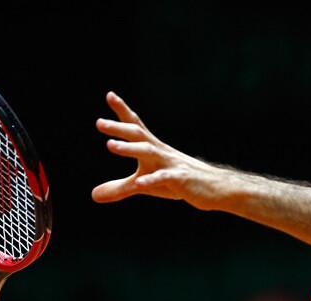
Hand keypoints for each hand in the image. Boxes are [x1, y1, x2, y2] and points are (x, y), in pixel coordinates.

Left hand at [91, 91, 226, 208]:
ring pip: (149, 152)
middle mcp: (161, 152)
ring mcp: (172, 164)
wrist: (217, 188)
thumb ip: (120, 188)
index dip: (122, 111)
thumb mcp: (147, 186)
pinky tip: (139, 183)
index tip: (110, 94)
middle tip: (99, 123)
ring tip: (110, 145)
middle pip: (138, 134)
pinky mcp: (181, 180)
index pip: (136, 126)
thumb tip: (93, 195)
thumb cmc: (180, 182)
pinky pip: (164, 178)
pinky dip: (152, 180)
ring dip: (129, 148)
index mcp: (154, 149)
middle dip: (119, 128)